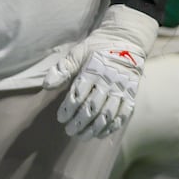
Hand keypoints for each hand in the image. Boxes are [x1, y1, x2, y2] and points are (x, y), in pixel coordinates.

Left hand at [42, 4, 157, 137]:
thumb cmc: (96, 48)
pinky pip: (123, 114)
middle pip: (92, 107)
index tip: (60, 118)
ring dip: (94, 127)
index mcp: (92, 70)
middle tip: (69, 130)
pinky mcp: (131, 94)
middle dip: (79, 122)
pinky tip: (101, 134)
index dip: (68, 109)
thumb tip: (46, 85)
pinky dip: (112, 126)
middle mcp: (108, 81)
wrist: (125, 42)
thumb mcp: (77, 52)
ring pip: (108, 114)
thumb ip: (62, 69)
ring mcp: (122, 89)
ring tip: (82, 136)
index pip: (78, 94)